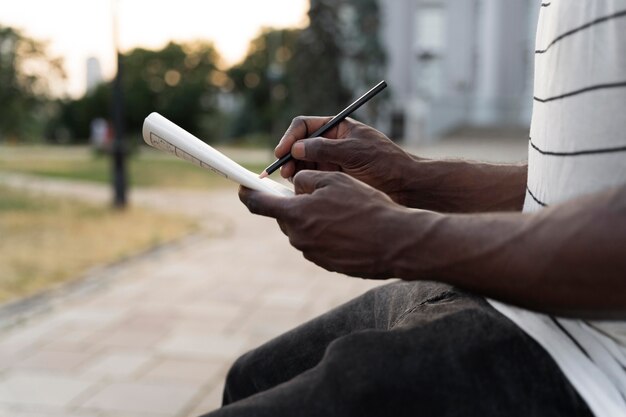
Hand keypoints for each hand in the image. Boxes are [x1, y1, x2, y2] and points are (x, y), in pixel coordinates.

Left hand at [239, 170, 415, 278]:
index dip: (247, 193)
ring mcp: (313, 254)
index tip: (243, 186)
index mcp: (295, 215)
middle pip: (286, 217)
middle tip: (316, 193)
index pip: (258, 205)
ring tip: (344, 210)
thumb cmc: (367, 207)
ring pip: (304, 229)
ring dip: (315, 218)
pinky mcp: (328, 264)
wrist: (396, 242)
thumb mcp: (334, 180)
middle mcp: (298, 238)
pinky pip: (319, 243)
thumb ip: (306, 179)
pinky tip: (351, 226)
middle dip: (295, 204)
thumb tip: (295, 185)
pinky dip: (328, 232)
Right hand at [275, 116, 416, 204]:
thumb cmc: (385, 162)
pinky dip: (301, 181)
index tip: (283, 151)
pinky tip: (299, 189)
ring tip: (290, 180)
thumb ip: (324, 149)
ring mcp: (330, 161)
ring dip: (293, 169)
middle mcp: (331, 142)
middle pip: (299, 145)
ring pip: (302, 162)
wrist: (404, 185)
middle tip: (284, 171)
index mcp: (337, 127)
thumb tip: (296, 149)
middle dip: (288, 156)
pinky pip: (310, 177)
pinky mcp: (332, 178)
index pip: (304, 126)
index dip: (290, 137)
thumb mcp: (354, 152)